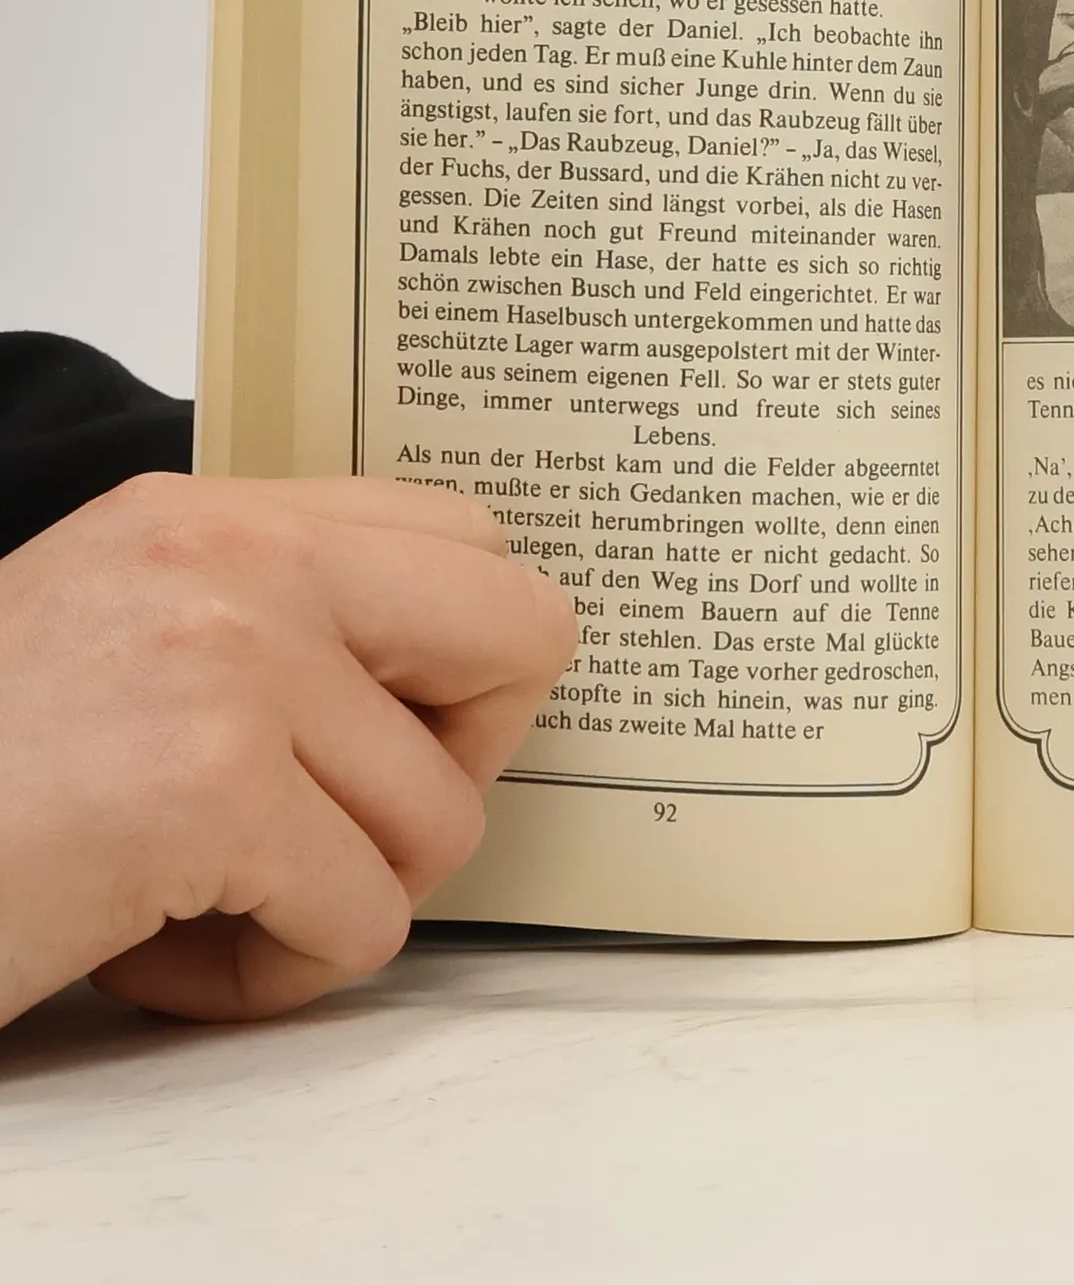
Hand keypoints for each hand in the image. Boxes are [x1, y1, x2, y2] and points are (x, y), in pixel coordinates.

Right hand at [0, 473, 575, 1025]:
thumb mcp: (132, 640)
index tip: (385, 736)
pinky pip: (366, 925)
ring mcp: (230, 659)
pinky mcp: (207, 785)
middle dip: (458, 763)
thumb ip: (286, 628)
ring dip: (334, 901)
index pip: (471, 540)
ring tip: (195, 901)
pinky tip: (154, 954)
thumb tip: (459, 678)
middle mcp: (237, 557)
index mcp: (221, 513)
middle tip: (337, 820)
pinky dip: (272, 979)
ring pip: (444, 823)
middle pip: (523, 632)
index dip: (466, 661)